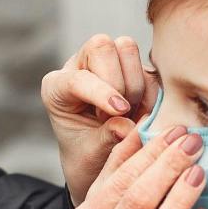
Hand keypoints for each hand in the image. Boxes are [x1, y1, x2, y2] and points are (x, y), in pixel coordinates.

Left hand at [44, 34, 157, 204]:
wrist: (98, 162)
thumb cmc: (87, 157)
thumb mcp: (91, 154)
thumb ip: (107, 138)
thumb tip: (128, 125)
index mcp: (57, 87)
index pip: (78, 77)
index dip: (101, 91)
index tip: (119, 112)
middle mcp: (80, 67)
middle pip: (101, 46)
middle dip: (118, 81)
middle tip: (120, 114)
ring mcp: (106, 64)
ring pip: (127, 49)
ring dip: (136, 85)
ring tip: (129, 114)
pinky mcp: (131, 69)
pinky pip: (148, 68)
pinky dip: (150, 92)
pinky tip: (141, 112)